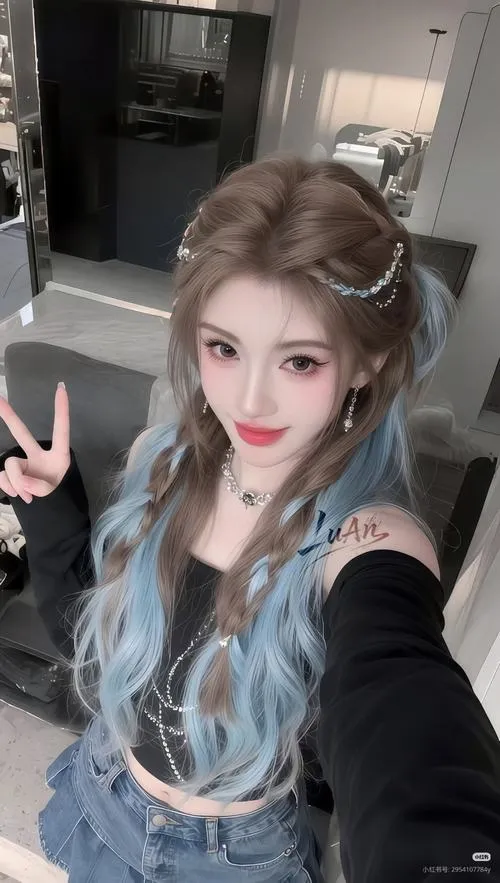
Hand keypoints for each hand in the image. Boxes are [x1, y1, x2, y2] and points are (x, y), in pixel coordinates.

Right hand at [0, 382, 69, 503]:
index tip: (61, 387)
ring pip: (10, 465)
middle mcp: (38, 455)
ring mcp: (23, 463)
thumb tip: (20, 483)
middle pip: (21, 432)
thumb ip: (38, 486)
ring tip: (26, 497)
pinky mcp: (12, 473)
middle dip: (8, 415)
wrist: (50, 509)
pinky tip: (16, 494)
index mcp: (58, 455)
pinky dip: (7, 487)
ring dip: (15, 483)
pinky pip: (2, 477)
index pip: (60, 429)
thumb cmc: (58, 495)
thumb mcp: (54, 491)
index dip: (61, 409)